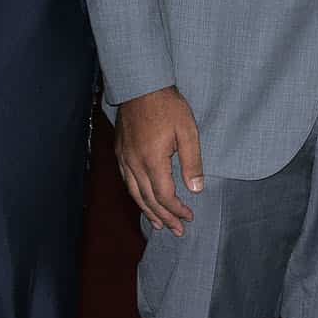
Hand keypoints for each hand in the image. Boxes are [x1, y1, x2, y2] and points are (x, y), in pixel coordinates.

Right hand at [116, 87, 203, 234]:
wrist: (141, 85)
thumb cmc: (168, 106)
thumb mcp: (187, 131)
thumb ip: (192, 162)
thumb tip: (196, 189)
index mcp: (152, 161)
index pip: (164, 196)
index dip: (177, 210)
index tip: (190, 217)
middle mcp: (134, 164)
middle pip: (148, 200)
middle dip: (164, 218)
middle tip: (177, 231)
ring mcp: (124, 159)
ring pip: (134, 194)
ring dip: (147, 211)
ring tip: (158, 225)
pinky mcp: (120, 152)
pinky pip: (127, 182)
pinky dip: (136, 196)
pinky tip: (142, 200)